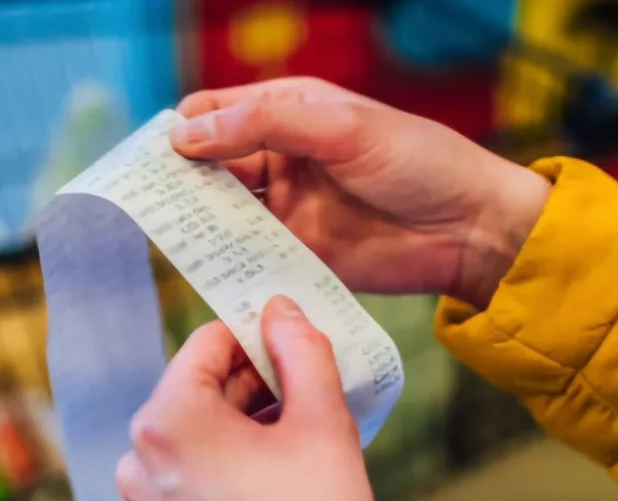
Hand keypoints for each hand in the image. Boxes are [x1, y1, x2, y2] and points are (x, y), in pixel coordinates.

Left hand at [116, 296, 376, 500]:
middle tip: (304, 399)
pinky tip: (267, 497)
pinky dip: (221, 478)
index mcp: (169, 420)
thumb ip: (303, 351)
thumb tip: (281, 311)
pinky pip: (185, 489)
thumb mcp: (323, 422)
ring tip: (292, 452)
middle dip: (250, 389)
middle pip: (196, 394)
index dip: (255, 336)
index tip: (291, 345)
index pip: (207, 343)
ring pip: (191, 443)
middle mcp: (139, 462)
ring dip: (237, 435)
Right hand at [171, 77, 550, 308]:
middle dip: (179, 182)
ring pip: (223, 214)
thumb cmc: (417, 161)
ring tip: (168, 237)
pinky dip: (227, 262)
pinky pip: (250, 256)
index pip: (215, 114)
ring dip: (198, 223)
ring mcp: (287, 210)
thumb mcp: (341, 127)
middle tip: (147, 204)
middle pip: (210, 167)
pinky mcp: (298, 254)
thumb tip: (184, 135)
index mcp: (289, 114)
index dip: (181, 130)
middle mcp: (280, 159)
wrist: (471, 229)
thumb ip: (264, 124)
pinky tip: (207, 268)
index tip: (151, 156)